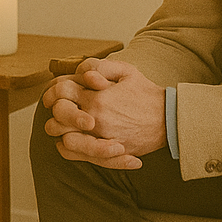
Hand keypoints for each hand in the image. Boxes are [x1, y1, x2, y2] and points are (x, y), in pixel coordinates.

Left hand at [41, 58, 166, 168]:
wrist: (168, 119)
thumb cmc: (145, 93)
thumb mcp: (126, 70)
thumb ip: (100, 66)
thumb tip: (81, 73)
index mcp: (98, 97)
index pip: (61, 91)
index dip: (53, 90)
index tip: (55, 92)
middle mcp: (96, 119)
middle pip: (58, 116)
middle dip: (55, 109)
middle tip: (57, 107)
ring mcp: (102, 138)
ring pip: (65, 138)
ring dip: (59, 130)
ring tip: (62, 124)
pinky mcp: (108, 153)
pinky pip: (77, 155)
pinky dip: (68, 148)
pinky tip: (68, 139)